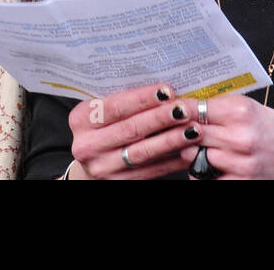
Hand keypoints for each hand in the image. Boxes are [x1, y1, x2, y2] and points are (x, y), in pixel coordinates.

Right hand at [65, 83, 199, 178]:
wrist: (90, 158)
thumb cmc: (101, 124)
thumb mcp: (100, 109)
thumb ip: (123, 101)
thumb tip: (163, 91)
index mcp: (81, 119)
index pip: (115, 106)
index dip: (143, 98)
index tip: (167, 91)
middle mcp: (87, 145)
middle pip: (130, 129)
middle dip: (160, 118)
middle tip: (184, 109)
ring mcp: (101, 167)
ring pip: (142, 153)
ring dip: (170, 141)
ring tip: (193, 130)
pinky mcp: (117, 183)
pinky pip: (150, 171)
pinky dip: (171, 161)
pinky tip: (187, 151)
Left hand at [177, 93, 273, 178]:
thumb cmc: (273, 129)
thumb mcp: (249, 108)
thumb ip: (219, 107)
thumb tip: (182, 106)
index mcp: (241, 111)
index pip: (194, 107)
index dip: (177, 109)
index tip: (168, 109)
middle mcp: (240, 136)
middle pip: (190, 132)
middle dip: (181, 131)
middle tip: (175, 130)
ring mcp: (241, 162)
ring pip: (195, 156)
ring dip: (191, 152)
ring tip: (197, 147)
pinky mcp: (242, 182)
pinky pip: (206, 178)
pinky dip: (202, 173)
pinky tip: (208, 166)